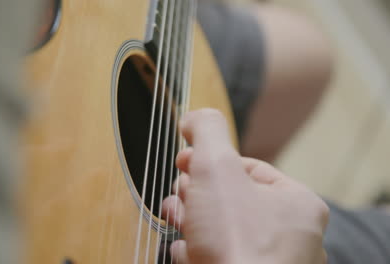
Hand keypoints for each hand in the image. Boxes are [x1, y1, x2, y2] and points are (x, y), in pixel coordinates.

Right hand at [162, 109, 328, 263]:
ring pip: (222, 233)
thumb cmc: (237, 240)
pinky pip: (218, 260)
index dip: (211, 161)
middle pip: (231, 201)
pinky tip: (186, 251)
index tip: (185, 161)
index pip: (248, 169)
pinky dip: (198, 253)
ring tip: (177, 220)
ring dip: (193, 222)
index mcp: (296, 205)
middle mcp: (290, 238)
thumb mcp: (217, 168)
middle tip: (181, 194)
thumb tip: (196, 115)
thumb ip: (207, 132)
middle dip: (197, 193)